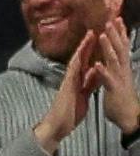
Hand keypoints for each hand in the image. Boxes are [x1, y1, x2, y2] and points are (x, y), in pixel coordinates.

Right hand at [34, 31, 100, 153]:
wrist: (57, 125)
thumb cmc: (69, 113)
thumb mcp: (83, 96)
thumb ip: (88, 85)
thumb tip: (93, 75)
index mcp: (78, 81)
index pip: (87, 63)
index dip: (93, 51)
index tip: (98, 39)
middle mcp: (73, 78)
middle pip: (82, 58)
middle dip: (88, 45)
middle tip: (94, 30)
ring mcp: (69, 81)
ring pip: (77, 61)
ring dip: (83, 48)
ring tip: (90, 36)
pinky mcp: (67, 87)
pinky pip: (73, 73)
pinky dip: (77, 63)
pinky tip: (80, 55)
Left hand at [94, 18, 139, 134]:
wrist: (129, 117)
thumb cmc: (122, 97)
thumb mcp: (119, 77)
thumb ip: (116, 66)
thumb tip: (115, 56)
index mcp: (122, 67)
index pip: (122, 46)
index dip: (120, 33)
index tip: (117, 19)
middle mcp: (122, 70)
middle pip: (119, 49)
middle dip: (115, 34)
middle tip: (111, 20)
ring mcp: (118, 79)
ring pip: (113, 60)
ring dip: (108, 47)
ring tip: (103, 35)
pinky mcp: (113, 89)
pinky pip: (107, 79)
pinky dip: (102, 71)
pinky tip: (97, 64)